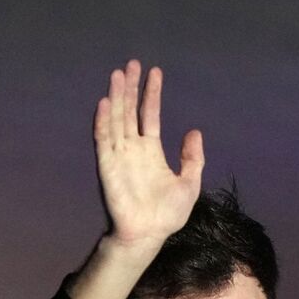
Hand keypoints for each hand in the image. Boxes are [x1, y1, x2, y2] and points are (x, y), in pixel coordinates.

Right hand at [93, 58, 204, 250]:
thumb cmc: (167, 214)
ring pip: (117, 120)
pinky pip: (104, 140)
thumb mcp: (190, 183)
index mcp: (151, 151)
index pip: (150, 115)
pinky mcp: (108, 166)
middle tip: (132, 64)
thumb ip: (193, 158)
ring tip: (117, 75)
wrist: (149, 234)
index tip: (154, 72)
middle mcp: (133, 149)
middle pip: (130, 111)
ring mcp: (119, 155)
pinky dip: (103, 122)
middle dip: (130, 88)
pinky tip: (105, 103)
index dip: (151, 94)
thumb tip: (194, 131)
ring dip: (116, 97)